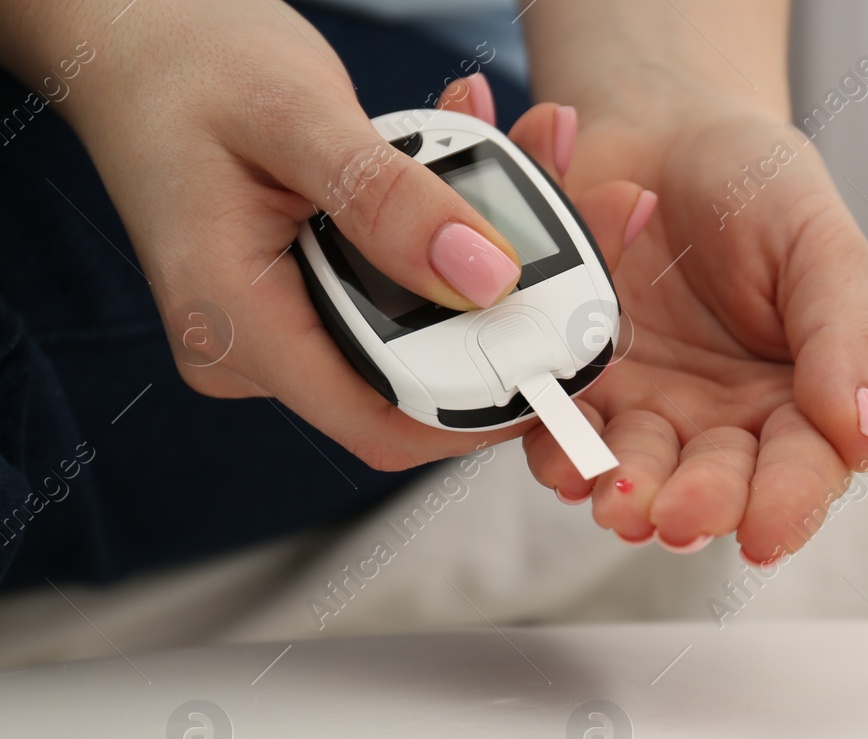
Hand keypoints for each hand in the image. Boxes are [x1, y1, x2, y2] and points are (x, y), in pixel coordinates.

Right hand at [38, 1, 648, 470]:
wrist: (135, 37)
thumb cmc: (187, 62)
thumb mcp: (294, 114)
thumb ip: (388, 199)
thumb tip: (488, 279)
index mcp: (235, 324)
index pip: (384, 423)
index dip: (487, 409)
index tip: (567, 349)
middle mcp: (259, 348)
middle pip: (423, 375)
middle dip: (516, 304)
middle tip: (583, 210)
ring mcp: (288, 328)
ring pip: (426, 326)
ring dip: (495, 251)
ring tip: (536, 147)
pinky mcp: (314, 298)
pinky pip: (408, 289)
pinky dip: (454, 231)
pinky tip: (482, 148)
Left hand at [514, 103, 867, 563]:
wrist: (663, 125)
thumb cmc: (759, 186)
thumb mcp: (820, 244)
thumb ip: (843, 338)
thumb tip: (865, 438)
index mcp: (798, 398)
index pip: (804, 467)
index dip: (788, 506)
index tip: (764, 535)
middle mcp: (722, 420)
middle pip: (717, 485)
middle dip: (699, 506)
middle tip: (678, 515)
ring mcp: (646, 406)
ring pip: (637, 472)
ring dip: (626, 493)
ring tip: (617, 501)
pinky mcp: (578, 382)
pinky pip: (564, 429)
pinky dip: (559, 450)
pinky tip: (563, 462)